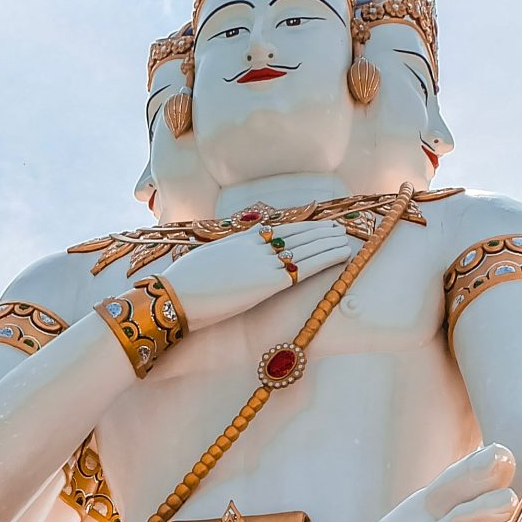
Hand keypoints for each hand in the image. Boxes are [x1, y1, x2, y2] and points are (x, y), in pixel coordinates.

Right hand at [152, 218, 358, 330]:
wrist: (177, 295)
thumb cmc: (184, 285)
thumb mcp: (207, 263)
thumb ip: (225, 260)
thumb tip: (228, 264)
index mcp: (240, 240)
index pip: (277, 230)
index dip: (299, 228)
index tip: (312, 225)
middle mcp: (256, 247)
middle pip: (296, 235)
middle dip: (319, 231)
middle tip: (337, 227)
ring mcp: (264, 263)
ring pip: (306, 248)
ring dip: (328, 242)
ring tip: (345, 237)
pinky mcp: (270, 282)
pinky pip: (307, 266)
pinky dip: (327, 258)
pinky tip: (342, 253)